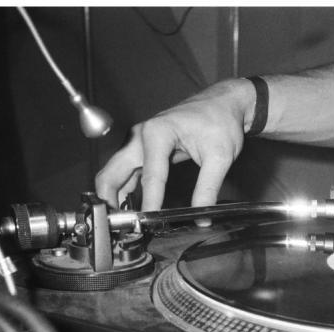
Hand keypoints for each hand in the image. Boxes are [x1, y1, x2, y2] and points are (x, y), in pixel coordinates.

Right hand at [95, 79, 253, 210]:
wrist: (223, 104)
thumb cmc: (220, 122)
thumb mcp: (219, 157)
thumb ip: (208, 188)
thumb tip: (201, 217)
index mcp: (158, 132)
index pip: (151, 176)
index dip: (149, 202)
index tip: (147, 223)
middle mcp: (141, 135)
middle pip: (113, 172)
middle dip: (110, 199)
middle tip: (118, 226)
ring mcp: (139, 141)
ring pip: (115, 172)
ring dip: (114, 196)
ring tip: (123, 222)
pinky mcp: (142, 148)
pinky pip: (126, 172)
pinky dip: (124, 189)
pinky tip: (131, 208)